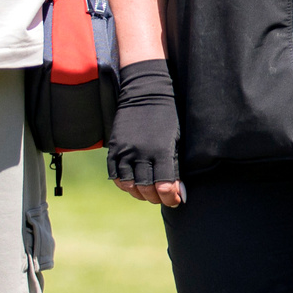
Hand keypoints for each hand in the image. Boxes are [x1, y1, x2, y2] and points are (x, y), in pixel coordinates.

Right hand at [108, 59, 184, 206]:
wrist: (145, 92)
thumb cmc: (167, 116)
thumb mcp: (175, 139)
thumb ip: (175, 165)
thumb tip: (178, 192)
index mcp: (161, 151)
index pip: (164, 185)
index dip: (170, 198)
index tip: (175, 200)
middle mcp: (141, 153)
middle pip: (146, 188)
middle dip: (156, 198)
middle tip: (162, 198)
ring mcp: (125, 151)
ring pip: (129, 185)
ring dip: (139, 194)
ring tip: (148, 193)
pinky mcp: (114, 148)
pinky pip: (115, 175)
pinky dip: (124, 184)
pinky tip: (133, 185)